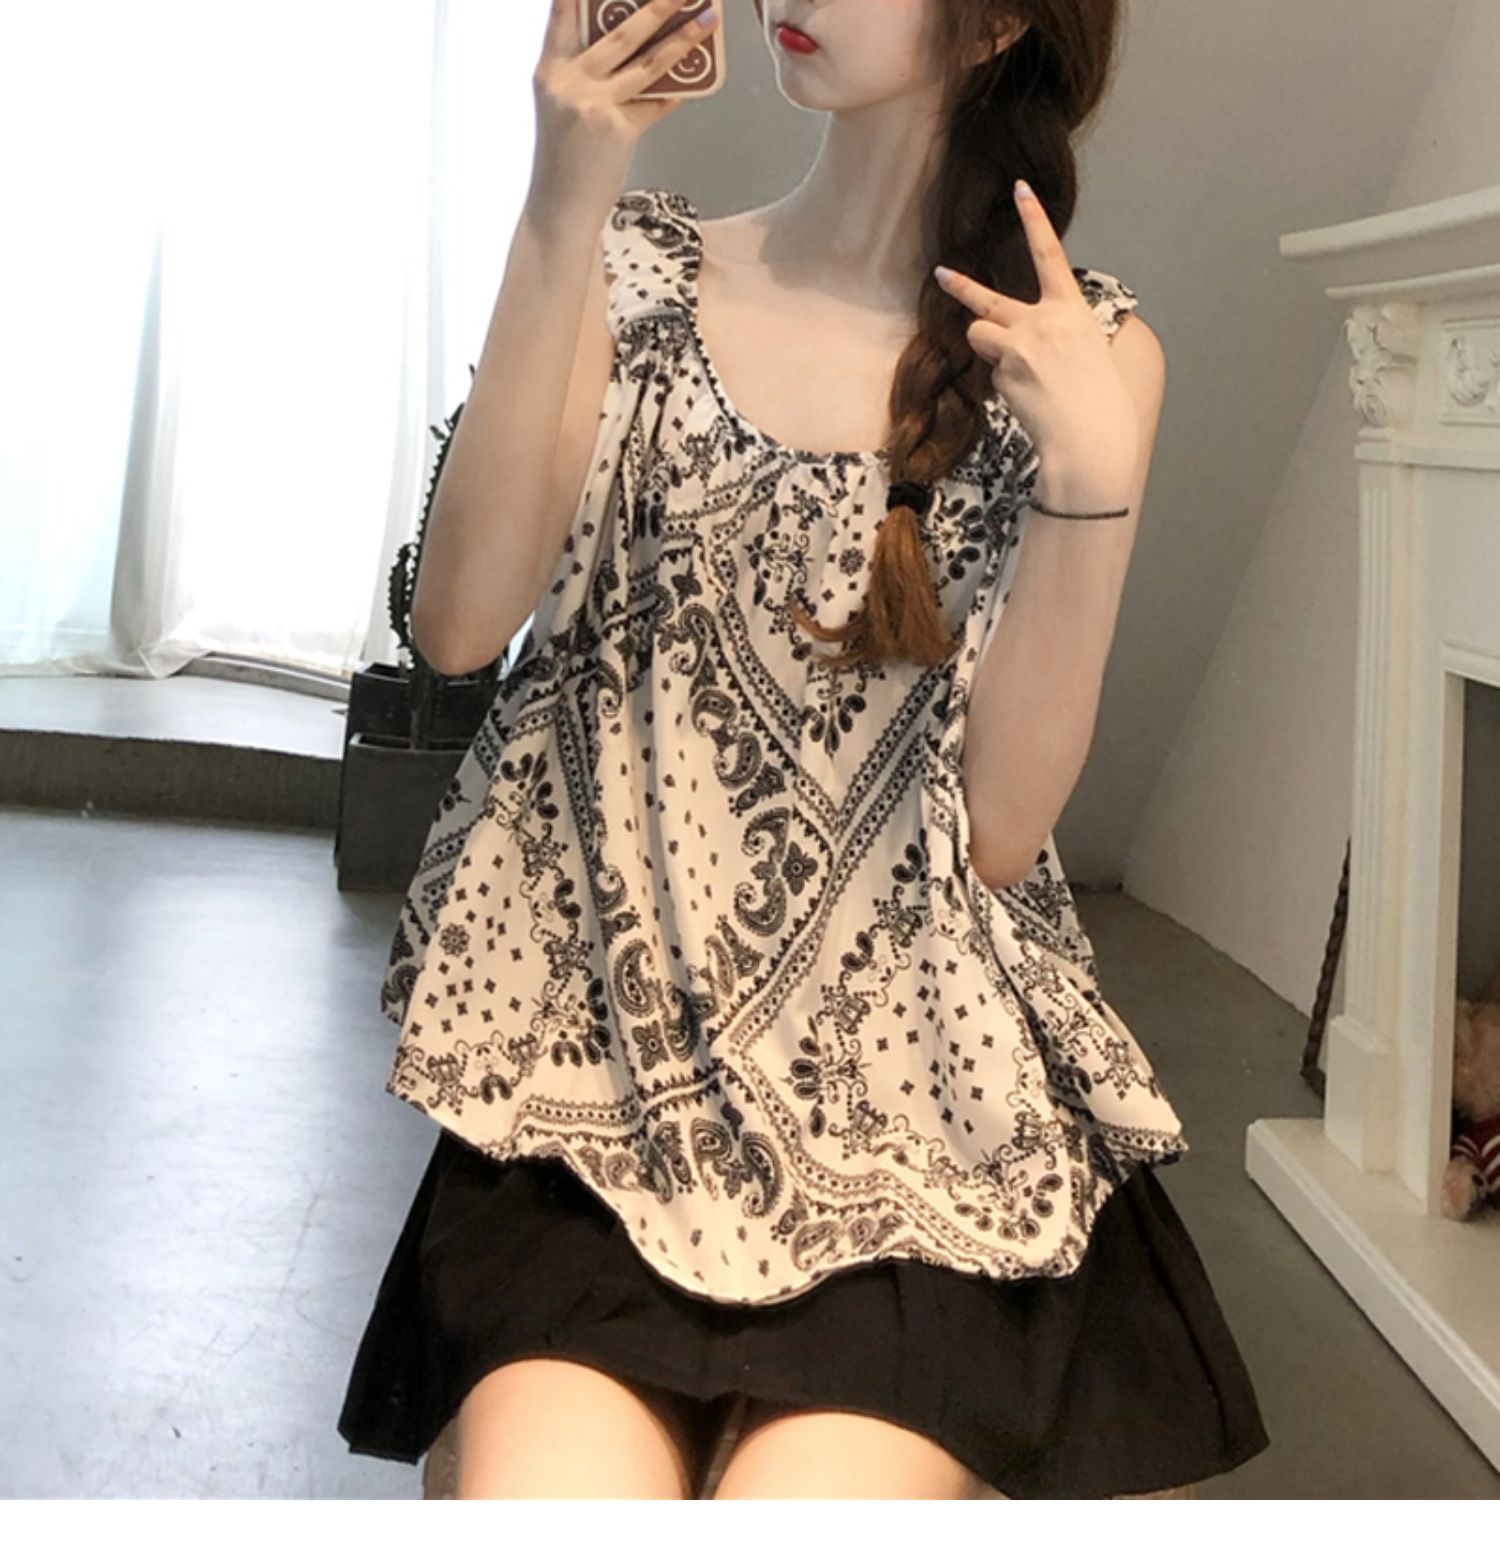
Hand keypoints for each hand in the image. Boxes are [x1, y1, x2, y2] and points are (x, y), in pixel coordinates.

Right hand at [531, 0, 720, 188]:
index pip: (563, 11)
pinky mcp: (619, 131)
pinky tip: (699, 73)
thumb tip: (634, 46)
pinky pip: (657, 102)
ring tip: (707, 19)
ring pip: (648, 63)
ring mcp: (595, 106)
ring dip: (683, 38)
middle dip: (657, 4)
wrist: (558, 209)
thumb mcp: (560, 106)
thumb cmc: (562, 159)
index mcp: (549, 70)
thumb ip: (586, 73)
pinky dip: (678, 88)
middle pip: (621, 31)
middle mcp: (570, 82)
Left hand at [934, 181, 1137, 492]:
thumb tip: (1030, 339)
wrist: (1090, 435)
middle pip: (987, 299)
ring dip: (988, 350)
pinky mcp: (1003, 370)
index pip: (1049, 254)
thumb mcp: (1087, 351)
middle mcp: (1042, 319)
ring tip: (1018, 374)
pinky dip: (1003, 383)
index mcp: (1071, 310)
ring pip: (979, 336)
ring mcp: (1019, 344)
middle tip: (941, 274)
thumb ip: (1058, 332)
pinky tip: (1027, 398)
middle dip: (961, 287)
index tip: (1020, 189)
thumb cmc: (1097, 400)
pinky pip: (991, 371)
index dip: (1033, 219)